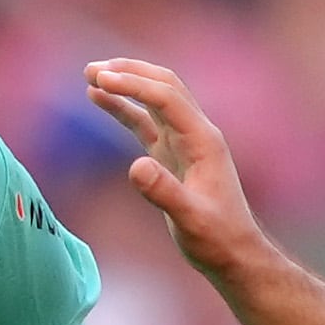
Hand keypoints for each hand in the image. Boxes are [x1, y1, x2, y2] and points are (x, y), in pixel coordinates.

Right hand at [84, 56, 268, 276]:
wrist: (234, 254)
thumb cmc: (217, 239)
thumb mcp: (191, 220)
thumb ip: (164, 193)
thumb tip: (134, 167)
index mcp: (203, 141)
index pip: (166, 98)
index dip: (133, 86)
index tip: (100, 80)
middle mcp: (196, 133)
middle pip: (163, 85)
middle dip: (129, 73)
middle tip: (91, 70)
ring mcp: (184, 142)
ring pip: (154, 99)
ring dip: (126, 83)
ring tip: (90, 76)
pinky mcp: (171, 154)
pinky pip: (145, 121)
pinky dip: (124, 108)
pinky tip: (100, 100)